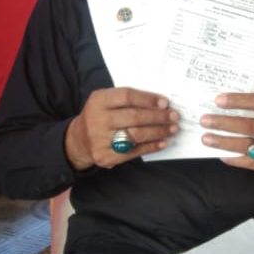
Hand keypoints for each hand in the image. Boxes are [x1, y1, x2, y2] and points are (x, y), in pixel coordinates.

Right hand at [65, 87, 179, 169]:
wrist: (79, 140)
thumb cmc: (100, 115)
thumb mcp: (106, 101)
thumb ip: (127, 99)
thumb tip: (160, 102)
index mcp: (99, 100)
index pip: (127, 96)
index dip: (148, 99)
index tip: (165, 102)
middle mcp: (98, 119)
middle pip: (134, 117)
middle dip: (158, 117)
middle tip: (174, 116)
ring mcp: (101, 140)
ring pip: (136, 135)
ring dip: (158, 132)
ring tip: (173, 129)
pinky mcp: (106, 156)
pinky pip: (134, 152)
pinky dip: (151, 146)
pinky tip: (163, 142)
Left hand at [200, 93, 253, 176]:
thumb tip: (228, 106)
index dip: (238, 101)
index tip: (218, 100)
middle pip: (250, 126)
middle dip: (224, 123)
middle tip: (205, 120)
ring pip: (248, 146)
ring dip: (224, 142)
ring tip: (206, 138)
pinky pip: (251, 163)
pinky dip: (234, 158)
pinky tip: (220, 154)